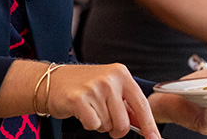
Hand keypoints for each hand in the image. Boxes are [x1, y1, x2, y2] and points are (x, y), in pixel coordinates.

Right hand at [45, 63, 161, 138]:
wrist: (52, 81)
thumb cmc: (82, 85)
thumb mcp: (109, 87)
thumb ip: (126, 103)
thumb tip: (143, 124)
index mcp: (121, 74)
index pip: (141, 104)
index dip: (149, 125)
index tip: (155, 138)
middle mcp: (110, 79)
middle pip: (124, 122)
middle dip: (115, 128)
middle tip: (105, 117)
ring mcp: (95, 88)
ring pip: (108, 125)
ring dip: (100, 123)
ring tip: (90, 108)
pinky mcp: (79, 99)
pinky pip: (93, 125)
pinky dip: (88, 124)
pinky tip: (82, 111)